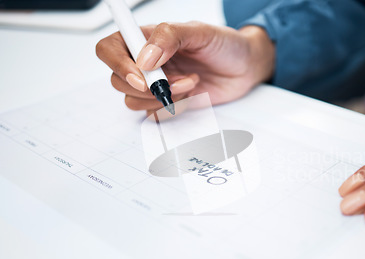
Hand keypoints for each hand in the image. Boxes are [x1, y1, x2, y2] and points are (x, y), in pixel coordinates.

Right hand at [96, 22, 274, 115]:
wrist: (246, 67)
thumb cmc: (225, 44)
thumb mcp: (200, 32)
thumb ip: (170, 37)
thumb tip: (145, 57)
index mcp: (147, 38)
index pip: (110, 48)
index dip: (119, 65)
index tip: (142, 76)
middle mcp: (146, 62)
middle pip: (119, 80)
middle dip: (147, 86)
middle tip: (176, 81)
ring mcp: (156, 84)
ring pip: (133, 100)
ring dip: (162, 98)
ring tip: (189, 83)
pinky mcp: (168, 102)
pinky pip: (153, 114)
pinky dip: (171, 109)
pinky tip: (190, 94)